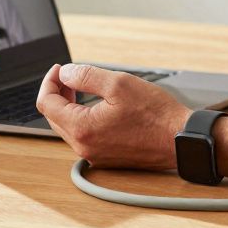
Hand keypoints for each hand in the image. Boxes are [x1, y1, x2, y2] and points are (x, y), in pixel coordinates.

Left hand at [36, 63, 190, 170]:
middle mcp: (85, 147)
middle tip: (69, 75)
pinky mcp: (106, 158)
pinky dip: (81, 118)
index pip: (47, 104)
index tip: (60, 69)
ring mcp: (95, 155)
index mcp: (82, 129)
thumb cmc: (156, 114)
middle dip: (57, 93)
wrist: (181, 140)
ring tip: (80, 87)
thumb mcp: (119, 83)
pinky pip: (84, 136)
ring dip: (68, 106)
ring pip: (68, 128)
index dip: (49, 81)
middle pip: (54, 117)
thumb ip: (86, 76)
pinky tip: (94, 106)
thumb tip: (65, 73)